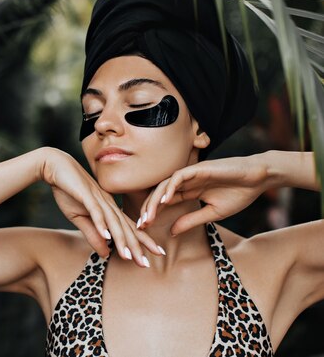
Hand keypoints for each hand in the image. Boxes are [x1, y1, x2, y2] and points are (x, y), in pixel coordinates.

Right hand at [40, 147, 164, 266]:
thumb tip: (106, 254)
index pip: (129, 227)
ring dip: (121, 239)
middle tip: (147, 264)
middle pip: (125, 227)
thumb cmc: (68, 191)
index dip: (142, 241)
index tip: (156, 254)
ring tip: (128, 257)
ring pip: (113, 221)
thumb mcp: (79, 218)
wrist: (55, 166)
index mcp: (109, 208)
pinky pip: (96, 211)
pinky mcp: (86, 194)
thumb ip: (93, 235)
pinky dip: (101, 224)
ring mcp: (98, 199)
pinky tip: (107, 236)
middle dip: (137, 246)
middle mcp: (108, 204)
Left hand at [138, 154, 268, 235]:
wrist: (258, 179)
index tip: (144, 228)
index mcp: (188, 192)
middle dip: (149, 209)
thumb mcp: (212, 213)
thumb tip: (172, 232)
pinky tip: (165, 201)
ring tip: (149, 217)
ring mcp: (190, 174)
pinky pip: (178, 176)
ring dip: (155, 201)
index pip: (164, 202)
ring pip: (165, 185)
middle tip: (141, 225)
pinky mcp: (198, 168)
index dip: (153, 214)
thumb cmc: (238, 194)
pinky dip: (170, 187)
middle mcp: (185, 182)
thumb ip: (191, 220)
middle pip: (160, 194)